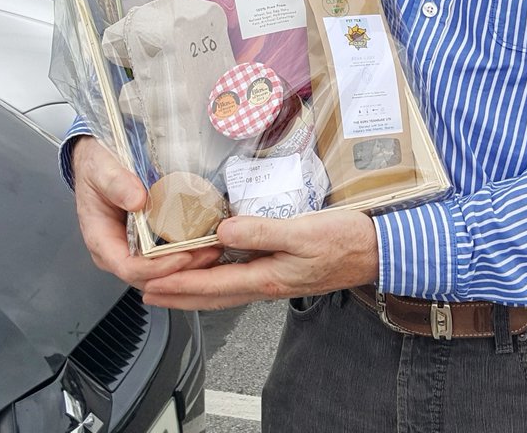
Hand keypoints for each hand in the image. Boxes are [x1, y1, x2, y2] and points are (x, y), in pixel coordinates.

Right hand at [71, 136, 221, 287]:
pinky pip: (165, 255)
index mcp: (101, 239)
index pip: (128, 267)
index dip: (156, 268)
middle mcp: (116, 250)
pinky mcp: (146, 240)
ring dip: (187, 265)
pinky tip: (205, 244)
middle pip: (149, 276)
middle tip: (208, 253)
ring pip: (160, 271)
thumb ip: (116, 183)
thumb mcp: (101, 168)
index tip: (182, 256)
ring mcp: (132, 247)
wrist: (99, 160)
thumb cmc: (96, 166)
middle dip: (179, 270)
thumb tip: (137, 200)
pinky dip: (186, 253)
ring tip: (213, 249)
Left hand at [140, 208, 378, 309]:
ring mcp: (275, 278)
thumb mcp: (302, 232)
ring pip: (225, 288)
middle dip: (179, 295)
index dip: (179, 286)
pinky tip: (217, 265)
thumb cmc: (345, 241)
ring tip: (173, 284)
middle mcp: (267, 283)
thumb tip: (222, 230)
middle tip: (149, 293)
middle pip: (213, 294)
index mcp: (267, 277)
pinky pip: (241, 277)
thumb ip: (261, 232)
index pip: (212, 285)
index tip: (151, 285)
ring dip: (196, 288)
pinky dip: (219, 276)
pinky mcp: (284, 269)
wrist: (377, 250)